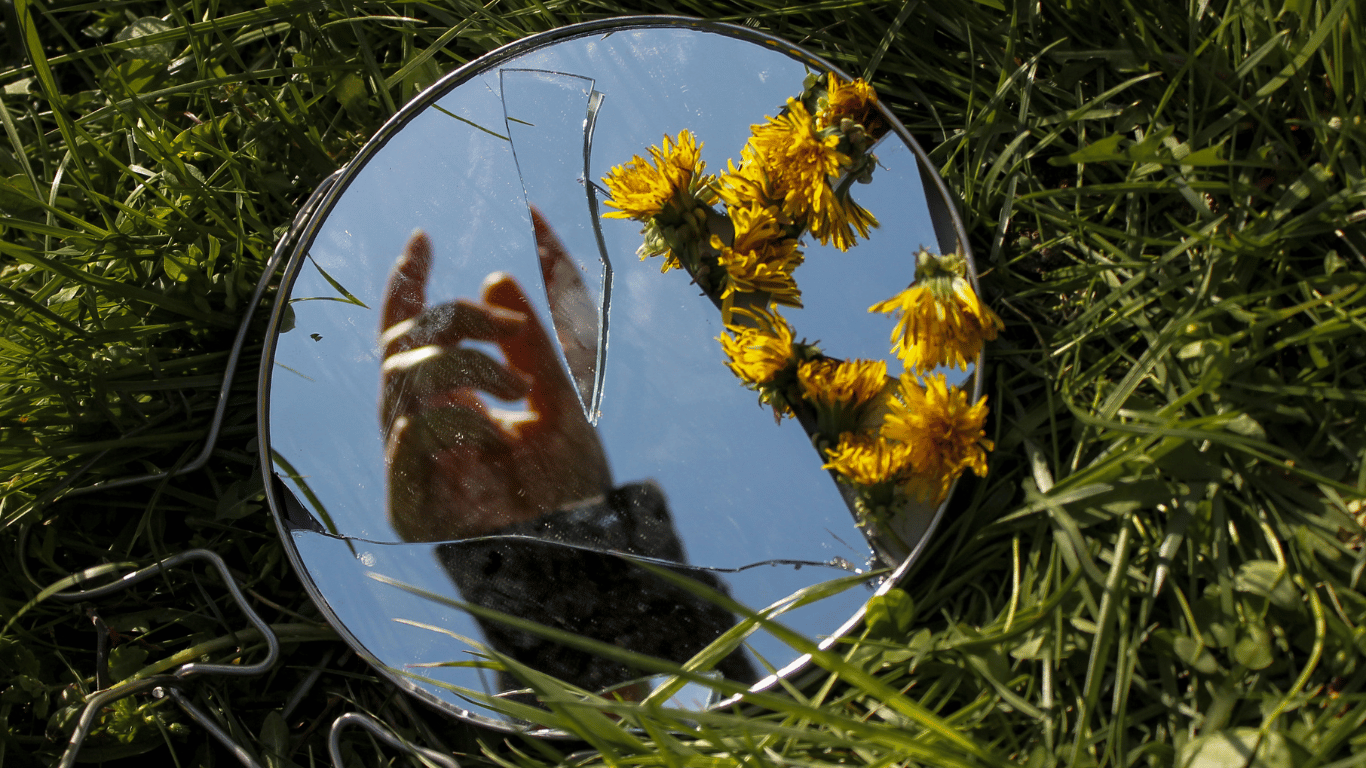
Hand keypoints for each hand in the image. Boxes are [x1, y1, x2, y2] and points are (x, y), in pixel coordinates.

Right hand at [379, 230, 611, 541]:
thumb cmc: (573, 487)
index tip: (423, 238)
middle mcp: (425, 425)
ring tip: (517, 390)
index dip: (406, 284)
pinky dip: (450, 418)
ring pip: (402, 378)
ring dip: (463, 366)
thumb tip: (494, 277)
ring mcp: (413, 464)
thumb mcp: (561, 398)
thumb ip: (531, 343)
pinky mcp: (409, 504)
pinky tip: (492, 432)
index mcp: (452, 400)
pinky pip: (410, 434)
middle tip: (510, 330)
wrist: (586, 555)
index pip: (409, 333)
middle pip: (402, 343)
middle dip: (454, 319)